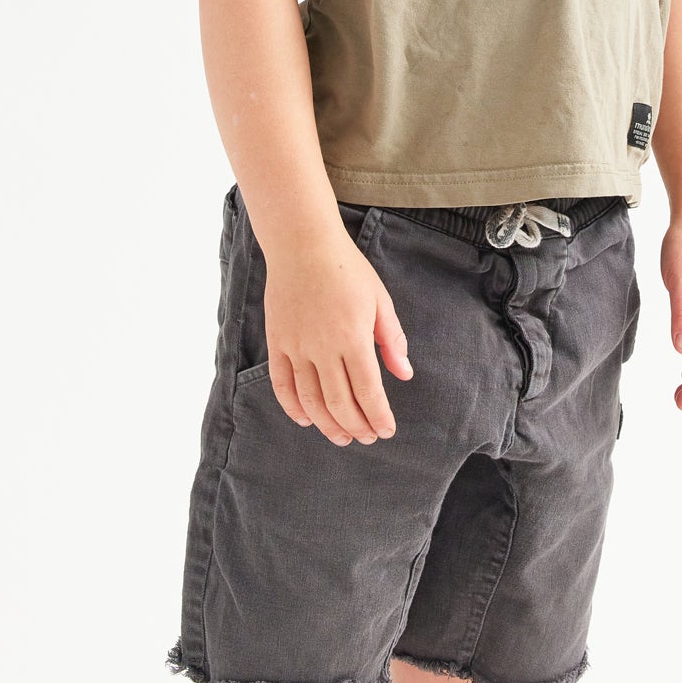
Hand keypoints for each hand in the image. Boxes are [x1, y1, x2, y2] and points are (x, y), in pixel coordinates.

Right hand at [261, 229, 413, 445]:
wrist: (303, 244)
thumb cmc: (347, 269)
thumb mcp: (379, 300)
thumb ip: (392, 339)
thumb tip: (405, 374)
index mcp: (353, 337)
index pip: (368, 391)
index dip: (378, 416)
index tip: (386, 431)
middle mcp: (323, 347)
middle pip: (340, 402)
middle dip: (357, 426)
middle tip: (367, 438)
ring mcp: (296, 346)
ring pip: (311, 400)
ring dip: (328, 425)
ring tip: (342, 437)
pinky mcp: (277, 342)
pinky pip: (282, 384)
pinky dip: (293, 407)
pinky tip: (306, 420)